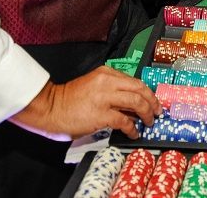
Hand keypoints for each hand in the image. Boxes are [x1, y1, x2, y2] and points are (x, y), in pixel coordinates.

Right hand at [10, 67, 161, 139]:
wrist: (49, 107)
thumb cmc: (69, 100)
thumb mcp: (92, 86)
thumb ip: (111, 89)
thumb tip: (131, 104)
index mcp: (106, 73)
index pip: (134, 81)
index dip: (147, 92)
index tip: (153, 100)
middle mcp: (107, 82)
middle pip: (140, 89)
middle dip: (152, 101)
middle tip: (157, 111)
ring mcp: (104, 97)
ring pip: (136, 101)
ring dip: (146, 113)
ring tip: (149, 122)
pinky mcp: (100, 114)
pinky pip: (124, 120)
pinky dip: (132, 127)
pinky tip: (133, 132)